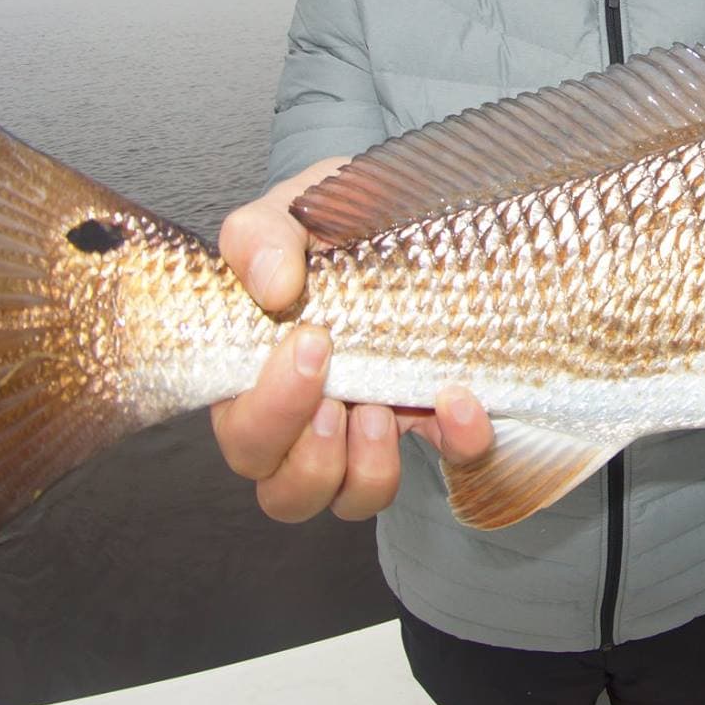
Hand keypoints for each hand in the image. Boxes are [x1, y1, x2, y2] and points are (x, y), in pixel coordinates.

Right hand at [210, 162, 494, 521]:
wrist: (403, 205)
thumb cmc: (329, 218)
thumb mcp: (289, 211)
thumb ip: (261, 238)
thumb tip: (273, 288)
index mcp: (256, 377)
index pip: (243, 435)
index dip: (271, 412)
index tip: (312, 343)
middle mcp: (306, 419)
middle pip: (285, 492)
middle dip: (312, 454)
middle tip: (345, 396)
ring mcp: (369, 425)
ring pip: (350, 499)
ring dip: (368, 467)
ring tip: (383, 407)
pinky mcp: (432, 417)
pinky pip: (447, 459)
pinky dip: (458, 442)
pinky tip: (461, 399)